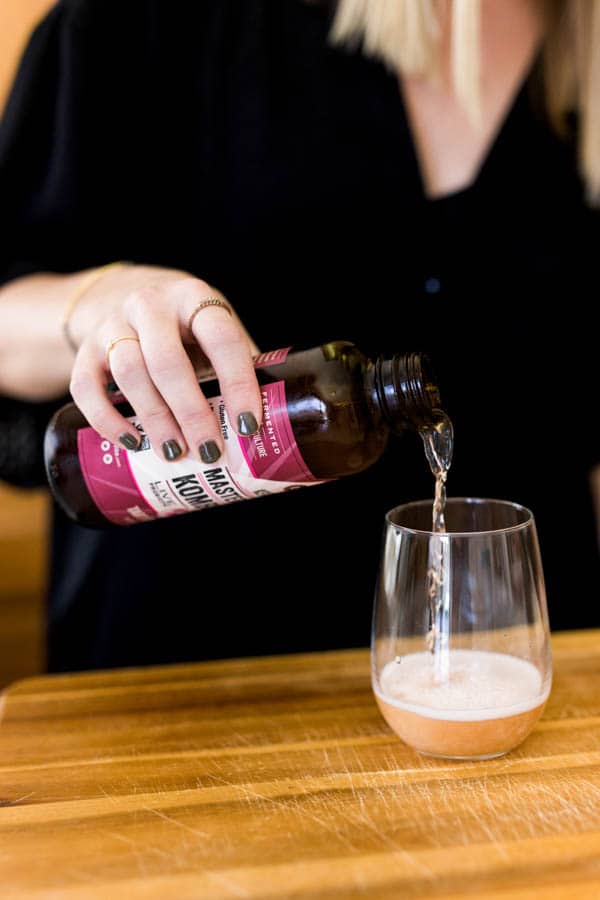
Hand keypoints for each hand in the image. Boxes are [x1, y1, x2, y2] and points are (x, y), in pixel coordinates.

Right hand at [68, 265, 262, 461]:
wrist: (118, 295)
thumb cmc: (183, 326)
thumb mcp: (213, 329)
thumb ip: (238, 363)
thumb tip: (280, 418)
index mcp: (195, 298)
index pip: (221, 338)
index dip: (237, 382)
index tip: (249, 425)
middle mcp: (151, 304)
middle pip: (168, 361)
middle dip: (191, 412)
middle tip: (209, 451)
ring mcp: (112, 324)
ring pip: (128, 371)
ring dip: (153, 418)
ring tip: (175, 452)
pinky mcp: (85, 349)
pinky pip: (86, 385)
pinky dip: (106, 418)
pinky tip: (130, 443)